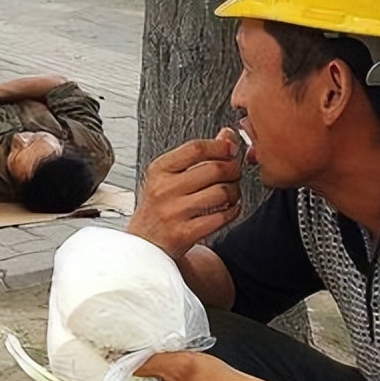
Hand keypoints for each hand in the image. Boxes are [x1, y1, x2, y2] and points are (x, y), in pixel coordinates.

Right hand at [128, 128, 243, 259]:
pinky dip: (232, 211)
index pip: (196, 148)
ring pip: (222, 192)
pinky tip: (228, 209)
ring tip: (231, 194)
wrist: (144, 245)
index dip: (220, 146)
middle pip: (214, 169)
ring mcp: (174, 212)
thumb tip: (226, 135)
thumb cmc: (158, 208)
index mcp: (159, 170)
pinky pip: (221, 217)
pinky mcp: (184, 233)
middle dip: (233, 169)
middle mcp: (164, 190)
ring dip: (235, 192)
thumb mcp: (168, 176)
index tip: (231, 149)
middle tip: (234, 173)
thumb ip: (197, 155)